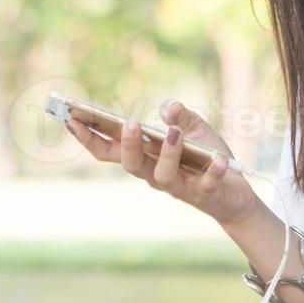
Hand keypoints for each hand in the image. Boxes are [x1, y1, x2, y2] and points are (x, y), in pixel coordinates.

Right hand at [65, 98, 260, 225]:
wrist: (234, 194)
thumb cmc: (206, 156)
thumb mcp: (194, 128)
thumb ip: (179, 115)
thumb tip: (166, 108)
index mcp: (145, 157)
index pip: (108, 149)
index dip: (87, 136)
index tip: (69, 117)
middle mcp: (154, 175)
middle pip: (131, 165)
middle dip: (128, 145)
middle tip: (129, 123)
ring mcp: (179, 187)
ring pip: (163, 176)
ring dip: (167, 153)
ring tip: (173, 132)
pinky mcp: (206, 194)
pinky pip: (206, 185)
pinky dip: (212, 172)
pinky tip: (217, 159)